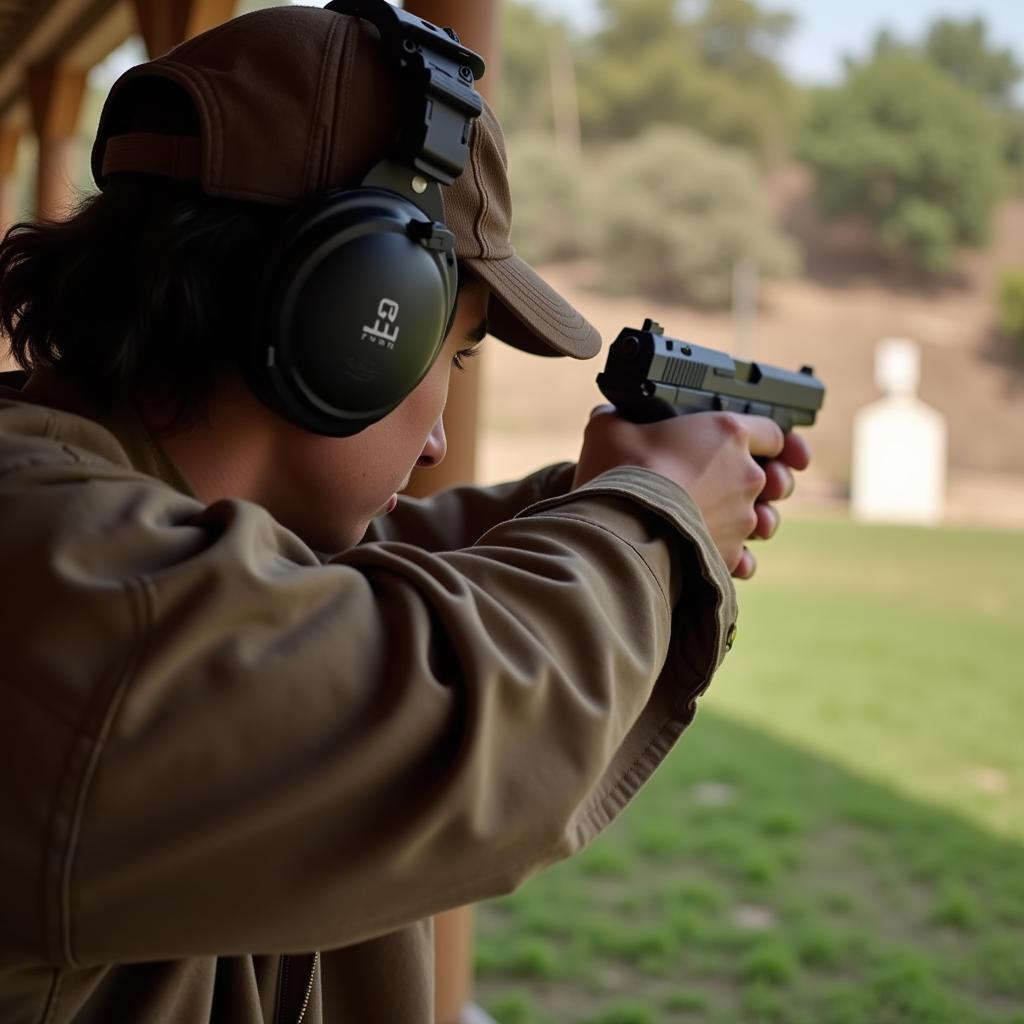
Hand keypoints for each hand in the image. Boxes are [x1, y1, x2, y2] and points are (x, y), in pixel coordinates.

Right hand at [573, 407, 809, 578]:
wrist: (621, 531)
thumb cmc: (621, 474)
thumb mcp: (609, 430)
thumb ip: (616, 419)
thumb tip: (608, 418)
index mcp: (727, 433)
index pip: (772, 431)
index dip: (767, 438)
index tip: (760, 445)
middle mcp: (746, 475)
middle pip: (776, 477)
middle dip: (767, 481)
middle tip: (737, 482)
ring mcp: (742, 518)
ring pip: (764, 520)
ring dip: (751, 519)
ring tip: (724, 519)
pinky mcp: (729, 554)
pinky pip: (743, 556)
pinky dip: (732, 555)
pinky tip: (714, 550)